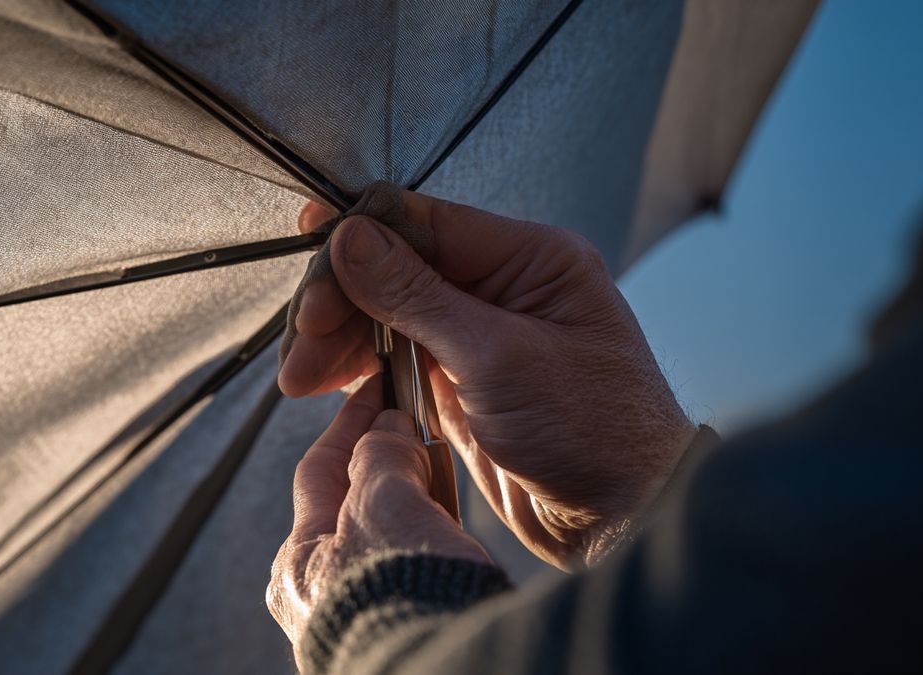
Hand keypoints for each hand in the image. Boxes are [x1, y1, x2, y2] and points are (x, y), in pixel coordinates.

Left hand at [267, 375, 488, 657]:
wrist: (447, 669)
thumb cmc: (403, 592)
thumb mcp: (385, 501)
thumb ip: (381, 455)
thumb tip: (388, 429)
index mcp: (298, 562)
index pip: (320, 467)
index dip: (353, 422)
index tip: (380, 389)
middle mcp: (316, 594)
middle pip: (351, 504)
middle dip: (387, 465)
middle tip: (419, 435)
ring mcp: (354, 614)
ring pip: (382, 536)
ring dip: (412, 503)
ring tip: (441, 483)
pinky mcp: (395, 627)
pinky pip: (407, 566)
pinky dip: (426, 538)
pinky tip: (450, 533)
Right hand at [279, 194, 695, 567]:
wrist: (623, 519)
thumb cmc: (594, 432)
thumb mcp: (498, 358)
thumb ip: (418, 297)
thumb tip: (353, 237)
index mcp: (531, 260)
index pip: (427, 224)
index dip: (362, 234)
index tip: (310, 249)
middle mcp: (504, 289)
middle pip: (398, 269)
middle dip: (343, 299)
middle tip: (301, 339)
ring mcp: (479, 336)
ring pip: (388, 315)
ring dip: (340, 340)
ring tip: (299, 376)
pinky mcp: (460, 382)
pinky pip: (395, 358)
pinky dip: (359, 369)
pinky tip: (326, 382)